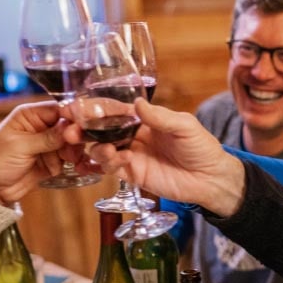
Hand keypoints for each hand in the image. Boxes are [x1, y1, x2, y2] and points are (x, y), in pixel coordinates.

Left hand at [0, 101, 89, 204]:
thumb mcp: (20, 147)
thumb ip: (47, 138)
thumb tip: (70, 128)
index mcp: (29, 115)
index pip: (57, 109)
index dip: (71, 117)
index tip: (80, 128)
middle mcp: (41, 126)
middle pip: (68, 126)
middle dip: (73, 138)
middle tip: (71, 149)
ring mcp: (47, 144)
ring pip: (71, 143)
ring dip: (72, 152)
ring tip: (66, 160)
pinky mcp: (52, 160)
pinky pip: (69, 158)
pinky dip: (73, 163)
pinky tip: (73, 167)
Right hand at [64, 98, 245, 216]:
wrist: (210, 178)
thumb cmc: (201, 147)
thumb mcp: (184, 125)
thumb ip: (160, 117)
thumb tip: (137, 104)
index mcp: (142, 119)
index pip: (112, 111)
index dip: (93, 109)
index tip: (75, 107)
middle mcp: (132, 136)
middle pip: (99, 130)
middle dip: (83, 129)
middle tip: (72, 131)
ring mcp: (131, 155)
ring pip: (101, 149)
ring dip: (96, 147)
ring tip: (106, 149)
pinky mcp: (132, 175)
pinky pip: (111, 168)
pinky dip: (110, 163)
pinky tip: (122, 159)